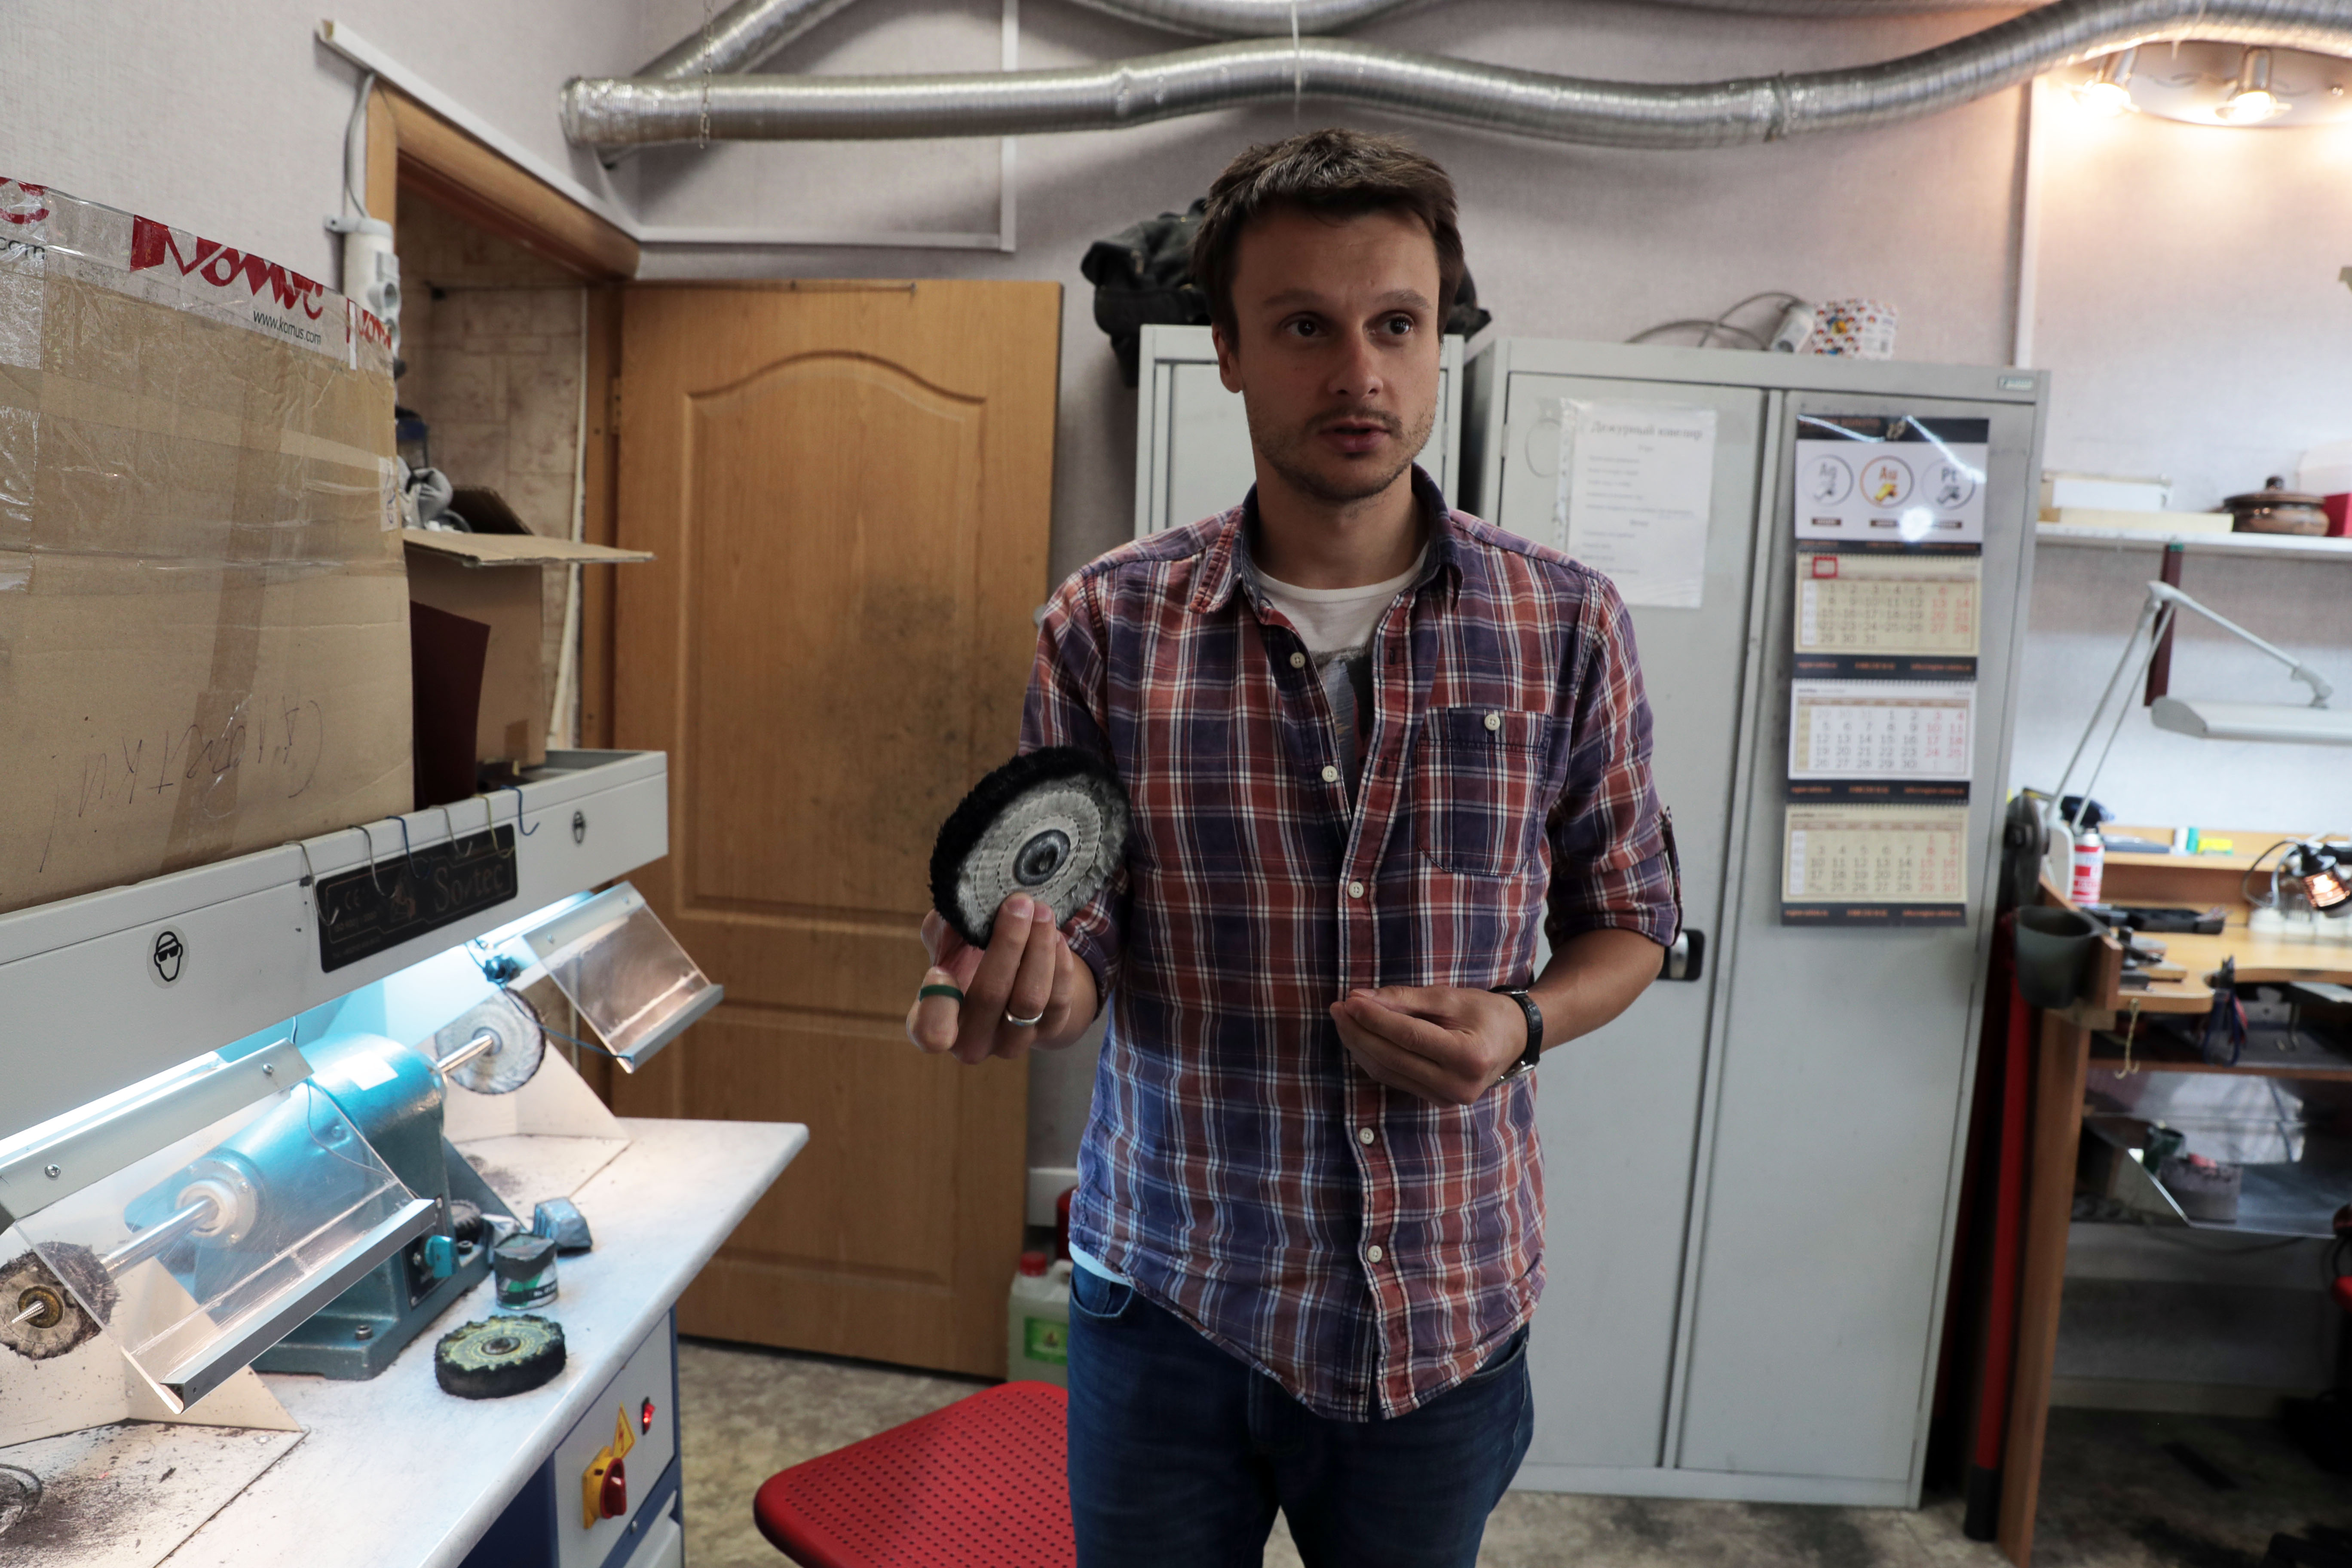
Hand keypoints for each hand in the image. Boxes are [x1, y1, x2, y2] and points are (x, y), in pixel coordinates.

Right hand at [907, 895, 1090, 1063]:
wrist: (1008, 976)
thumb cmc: (966, 956)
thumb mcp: (946, 938)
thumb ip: (946, 927)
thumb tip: (964, 913)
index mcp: (934, 1022)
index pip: (929, 1032)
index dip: (935, 1007)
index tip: (940, 970)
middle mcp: (972, 1042)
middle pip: (990, 995)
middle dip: (1008, 943)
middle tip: (1018, 903)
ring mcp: (1011, 1043)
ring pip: (1029, 999)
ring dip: (1039, 948)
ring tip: (1041, 911)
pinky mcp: (1047, 1034)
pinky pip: (1058, 1001)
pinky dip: (1060, 965)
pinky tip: (1056, 936)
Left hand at [1328, 986, 1527, 1106]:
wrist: (1514, 1039)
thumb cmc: (1485, 1012)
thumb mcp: (1450, 997)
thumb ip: (1406, 998)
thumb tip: (1360, 998)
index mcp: (1468, 1057)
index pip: (1409, 1036)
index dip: (1374, 1018)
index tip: (1349, 1000)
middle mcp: (1458, 1085)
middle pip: (1393, 1058)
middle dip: (1360, 1032)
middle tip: (1338, 1008)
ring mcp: (1446, 1098)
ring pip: (1388, 1072)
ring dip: (1360, 1045)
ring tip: (1344, 1019)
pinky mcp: (1436, 1101)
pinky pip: (1395, 1079)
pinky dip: (1373, 1057)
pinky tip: (1360, 1037)